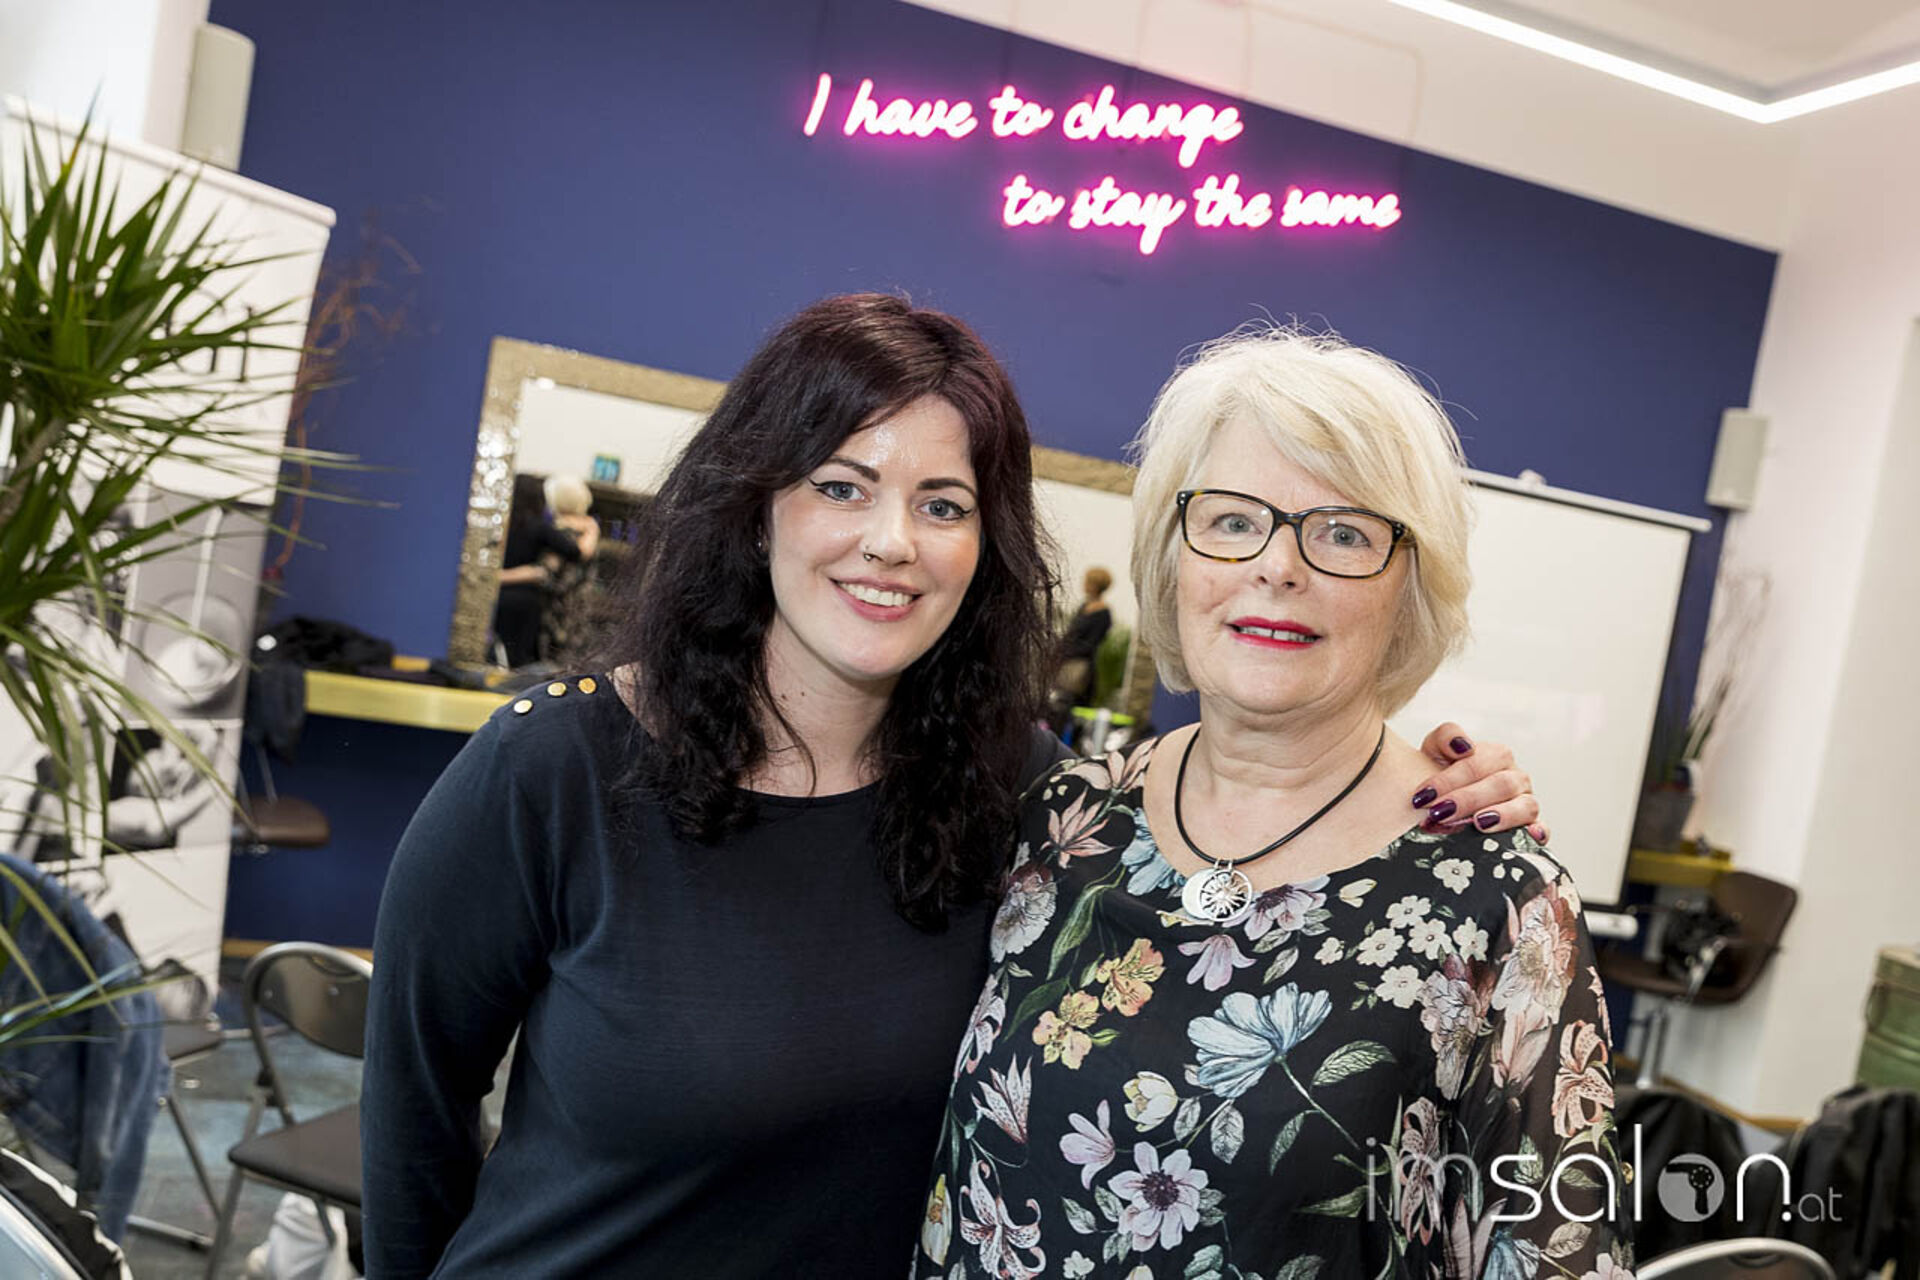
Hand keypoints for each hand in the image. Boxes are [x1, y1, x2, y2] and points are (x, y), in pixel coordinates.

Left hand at [1412, 723, 1548, 841]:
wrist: (1443, 802)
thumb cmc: (1440, 775)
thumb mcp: (1435, 751)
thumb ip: (1445, 737)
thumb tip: (1463, 745)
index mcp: (1495, 756)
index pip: (1477, 762)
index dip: (1449, 779)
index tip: (1423, 796)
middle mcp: (1515, 778)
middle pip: (1501, 784)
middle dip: (1468, 799)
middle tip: (1439, 813)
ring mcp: (1525, 803)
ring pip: (1525, 806)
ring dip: (1502, 815)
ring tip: (1478, 823)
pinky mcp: (1532, 828)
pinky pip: (1542, 830)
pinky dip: (1538, 833)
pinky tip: (1530, 836)